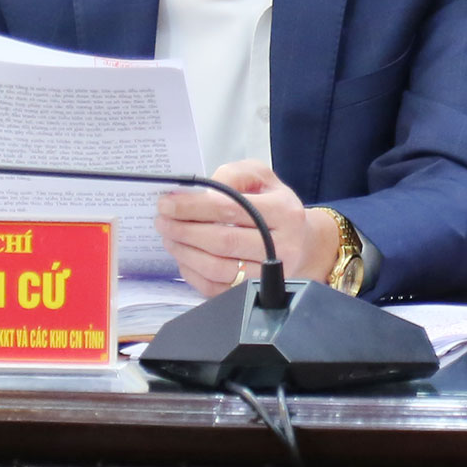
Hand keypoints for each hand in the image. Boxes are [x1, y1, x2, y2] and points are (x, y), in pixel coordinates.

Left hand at [154, 161, 333, 294]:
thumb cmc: (276, 206)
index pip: (231, 208)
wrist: (304, 241)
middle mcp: (282, 245)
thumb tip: (202, 190)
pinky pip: (216, 288)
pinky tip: (183, 257)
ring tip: (169, 237)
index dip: (193, 207)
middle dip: (184, 230)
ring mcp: (270, 274)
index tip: (167, 203)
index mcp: (284, 211)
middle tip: (162, 220)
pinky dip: (193, 273)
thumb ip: (233, 175)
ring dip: (185, 252)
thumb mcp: (262, 178)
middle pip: (223, 241)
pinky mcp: (256, 292)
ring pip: (217, 268)